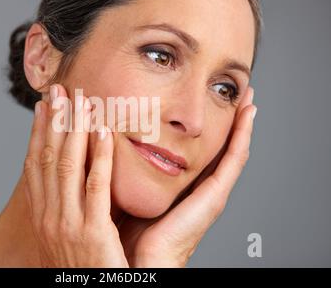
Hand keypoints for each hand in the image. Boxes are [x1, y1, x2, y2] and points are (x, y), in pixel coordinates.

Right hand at [22, 84, 128, 267]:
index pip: (35, 166)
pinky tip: (104, 131)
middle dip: (53, 122)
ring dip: (74, 130)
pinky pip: (96, 186)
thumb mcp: (63, 236)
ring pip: (67, 166)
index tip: (43, 108)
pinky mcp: (93, 232)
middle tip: (59, 90)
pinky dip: (98, 156)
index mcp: (41, 217)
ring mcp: (68, 224)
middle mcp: (49, 217)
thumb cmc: (80, 269)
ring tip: (81, 100)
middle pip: (47, 158)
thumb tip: (72, 181)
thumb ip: (66, 207)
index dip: (37, 134)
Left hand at [119, 87, 256, 266]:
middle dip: (230, 120)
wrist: (141, 261)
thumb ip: (122, 165)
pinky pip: (233, 161)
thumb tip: (103, 136)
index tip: (209, 99)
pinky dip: (243, 136)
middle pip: (220, 146)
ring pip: (232, 149)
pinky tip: (249, 114)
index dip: (206, 125)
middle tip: (238, 91)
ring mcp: (211, 191)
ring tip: (249, 95)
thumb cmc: (130, 230)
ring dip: (242, 122)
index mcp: (183, 185)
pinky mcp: (214, 197)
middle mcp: (201, 186)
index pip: (200, 148)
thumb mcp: (126, 186)